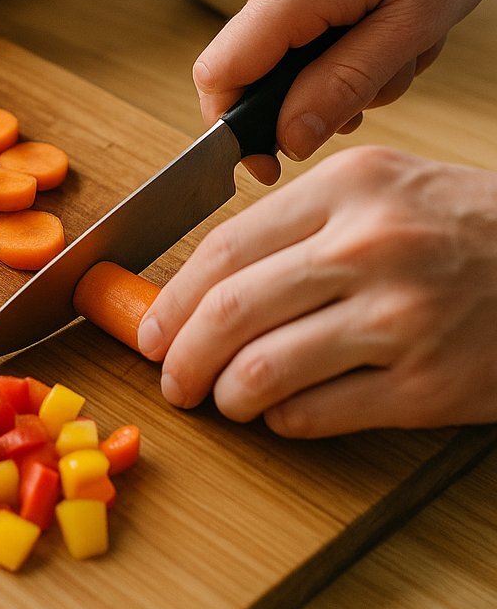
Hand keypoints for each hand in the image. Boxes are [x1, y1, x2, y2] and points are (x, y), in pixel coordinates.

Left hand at [136, 146, 496, 436]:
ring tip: (224, 399)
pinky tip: (279, 412)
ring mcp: (402, 319)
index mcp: (347, 189)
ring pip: (264, 370)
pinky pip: (317, 414)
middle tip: (170, 377)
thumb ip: (292, 222)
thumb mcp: (377, 188)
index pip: (224, 248)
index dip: (172, 298)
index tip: (150, 327)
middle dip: (181, 356)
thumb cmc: (459, 223)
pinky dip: (281, 420)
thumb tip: (202, 281)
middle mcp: (370, 248)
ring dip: (226, 396)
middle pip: (231, 311)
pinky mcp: (429, 386)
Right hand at [195, 0, 496, 186]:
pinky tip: (385, 11)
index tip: (271, 162)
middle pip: (258, 71)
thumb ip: (345, 84)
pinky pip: (296, 21)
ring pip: (285, 51)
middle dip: (320, 93)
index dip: (234, 130)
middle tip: (390, 71)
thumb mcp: (413, 23)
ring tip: (402, 32)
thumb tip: (289, 138)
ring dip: (344, 62)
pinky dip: (341, 33)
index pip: (219, 75)